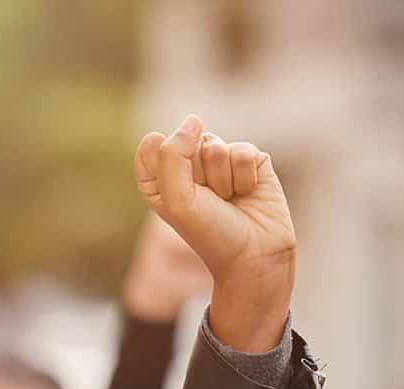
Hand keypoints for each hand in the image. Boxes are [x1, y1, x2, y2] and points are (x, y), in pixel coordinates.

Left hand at [135, 116, 294, 351]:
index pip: (151, 148)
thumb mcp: (177, 199)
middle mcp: (188, 168)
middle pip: (185, 143)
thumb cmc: (209, 233)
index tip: (178, 195)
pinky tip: (248, 193)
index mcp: (159, 181)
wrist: (253, 254)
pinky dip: (244, 176)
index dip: (166, 169)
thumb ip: (172, 155)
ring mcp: (220, 162)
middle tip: (207, 202)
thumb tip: (193, 119)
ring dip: (223, 178)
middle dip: (197, 175)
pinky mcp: (249, 160)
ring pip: (216, 145)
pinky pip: (243, 150)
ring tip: (229, 200)